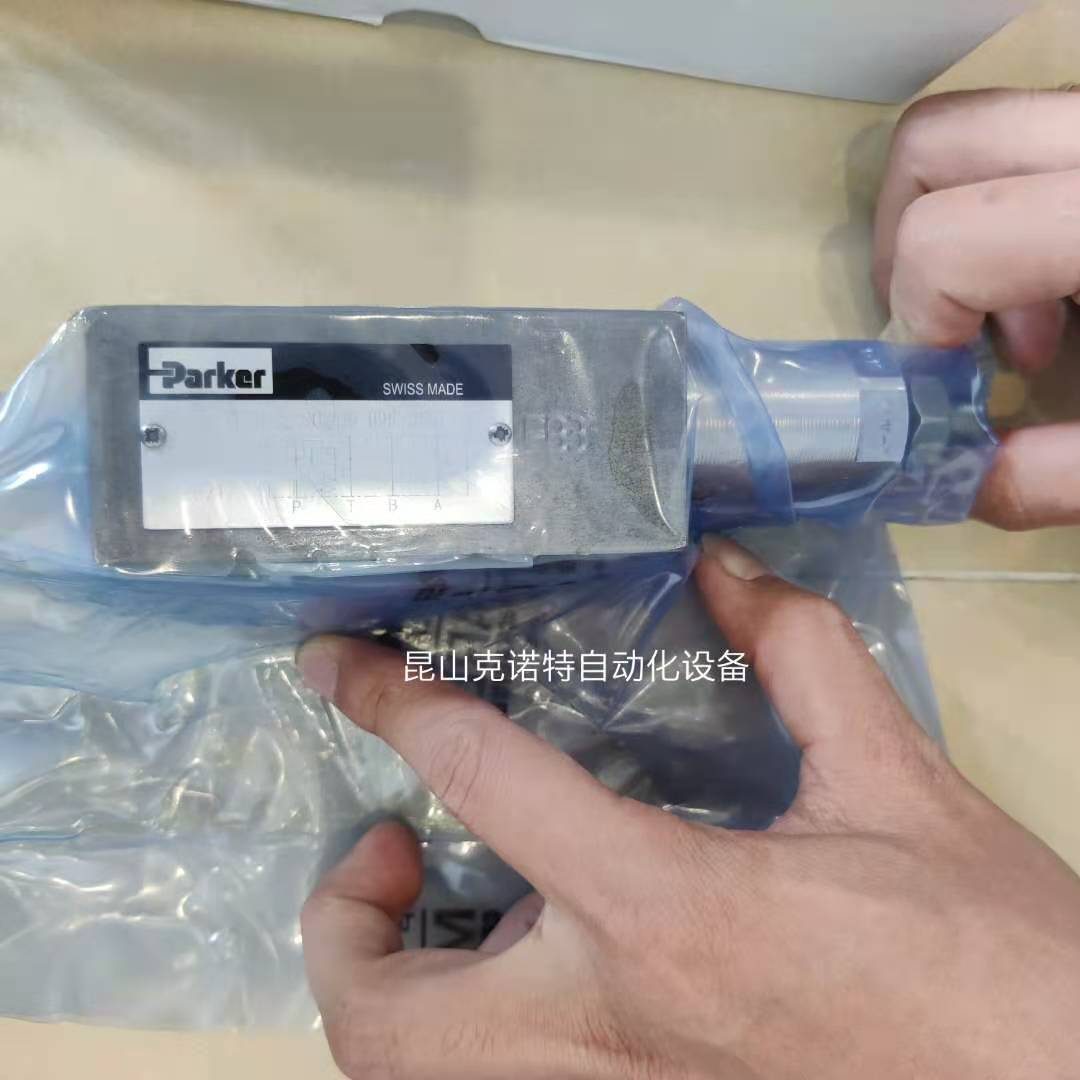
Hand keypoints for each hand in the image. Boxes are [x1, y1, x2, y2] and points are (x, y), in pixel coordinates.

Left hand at [297, 537, 1079, 1079]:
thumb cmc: (989, 967)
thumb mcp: (900, 790)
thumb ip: (802, 660)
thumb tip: (732, 572)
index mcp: (668, 913)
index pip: (480, 779)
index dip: (395, 702)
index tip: (344, 668)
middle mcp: (608, 1036)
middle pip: (383, 1022)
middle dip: (342, 920)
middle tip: (388, 840)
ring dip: (392, 990)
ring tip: (440, 904)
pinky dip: (470, 1031)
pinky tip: (531, 964)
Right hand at [874, 87, 1079, 529]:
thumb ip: (1062, 476)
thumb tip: (963, 483)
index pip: (949, 239)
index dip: (923, 319)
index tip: (954, 381)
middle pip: (934, 149)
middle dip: (907, 251)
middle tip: (953, 334)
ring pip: (973, 131)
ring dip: (955, 227)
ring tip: (1025, 317)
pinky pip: (1022, 142)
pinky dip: (1005, 210)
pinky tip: (1064, 286)